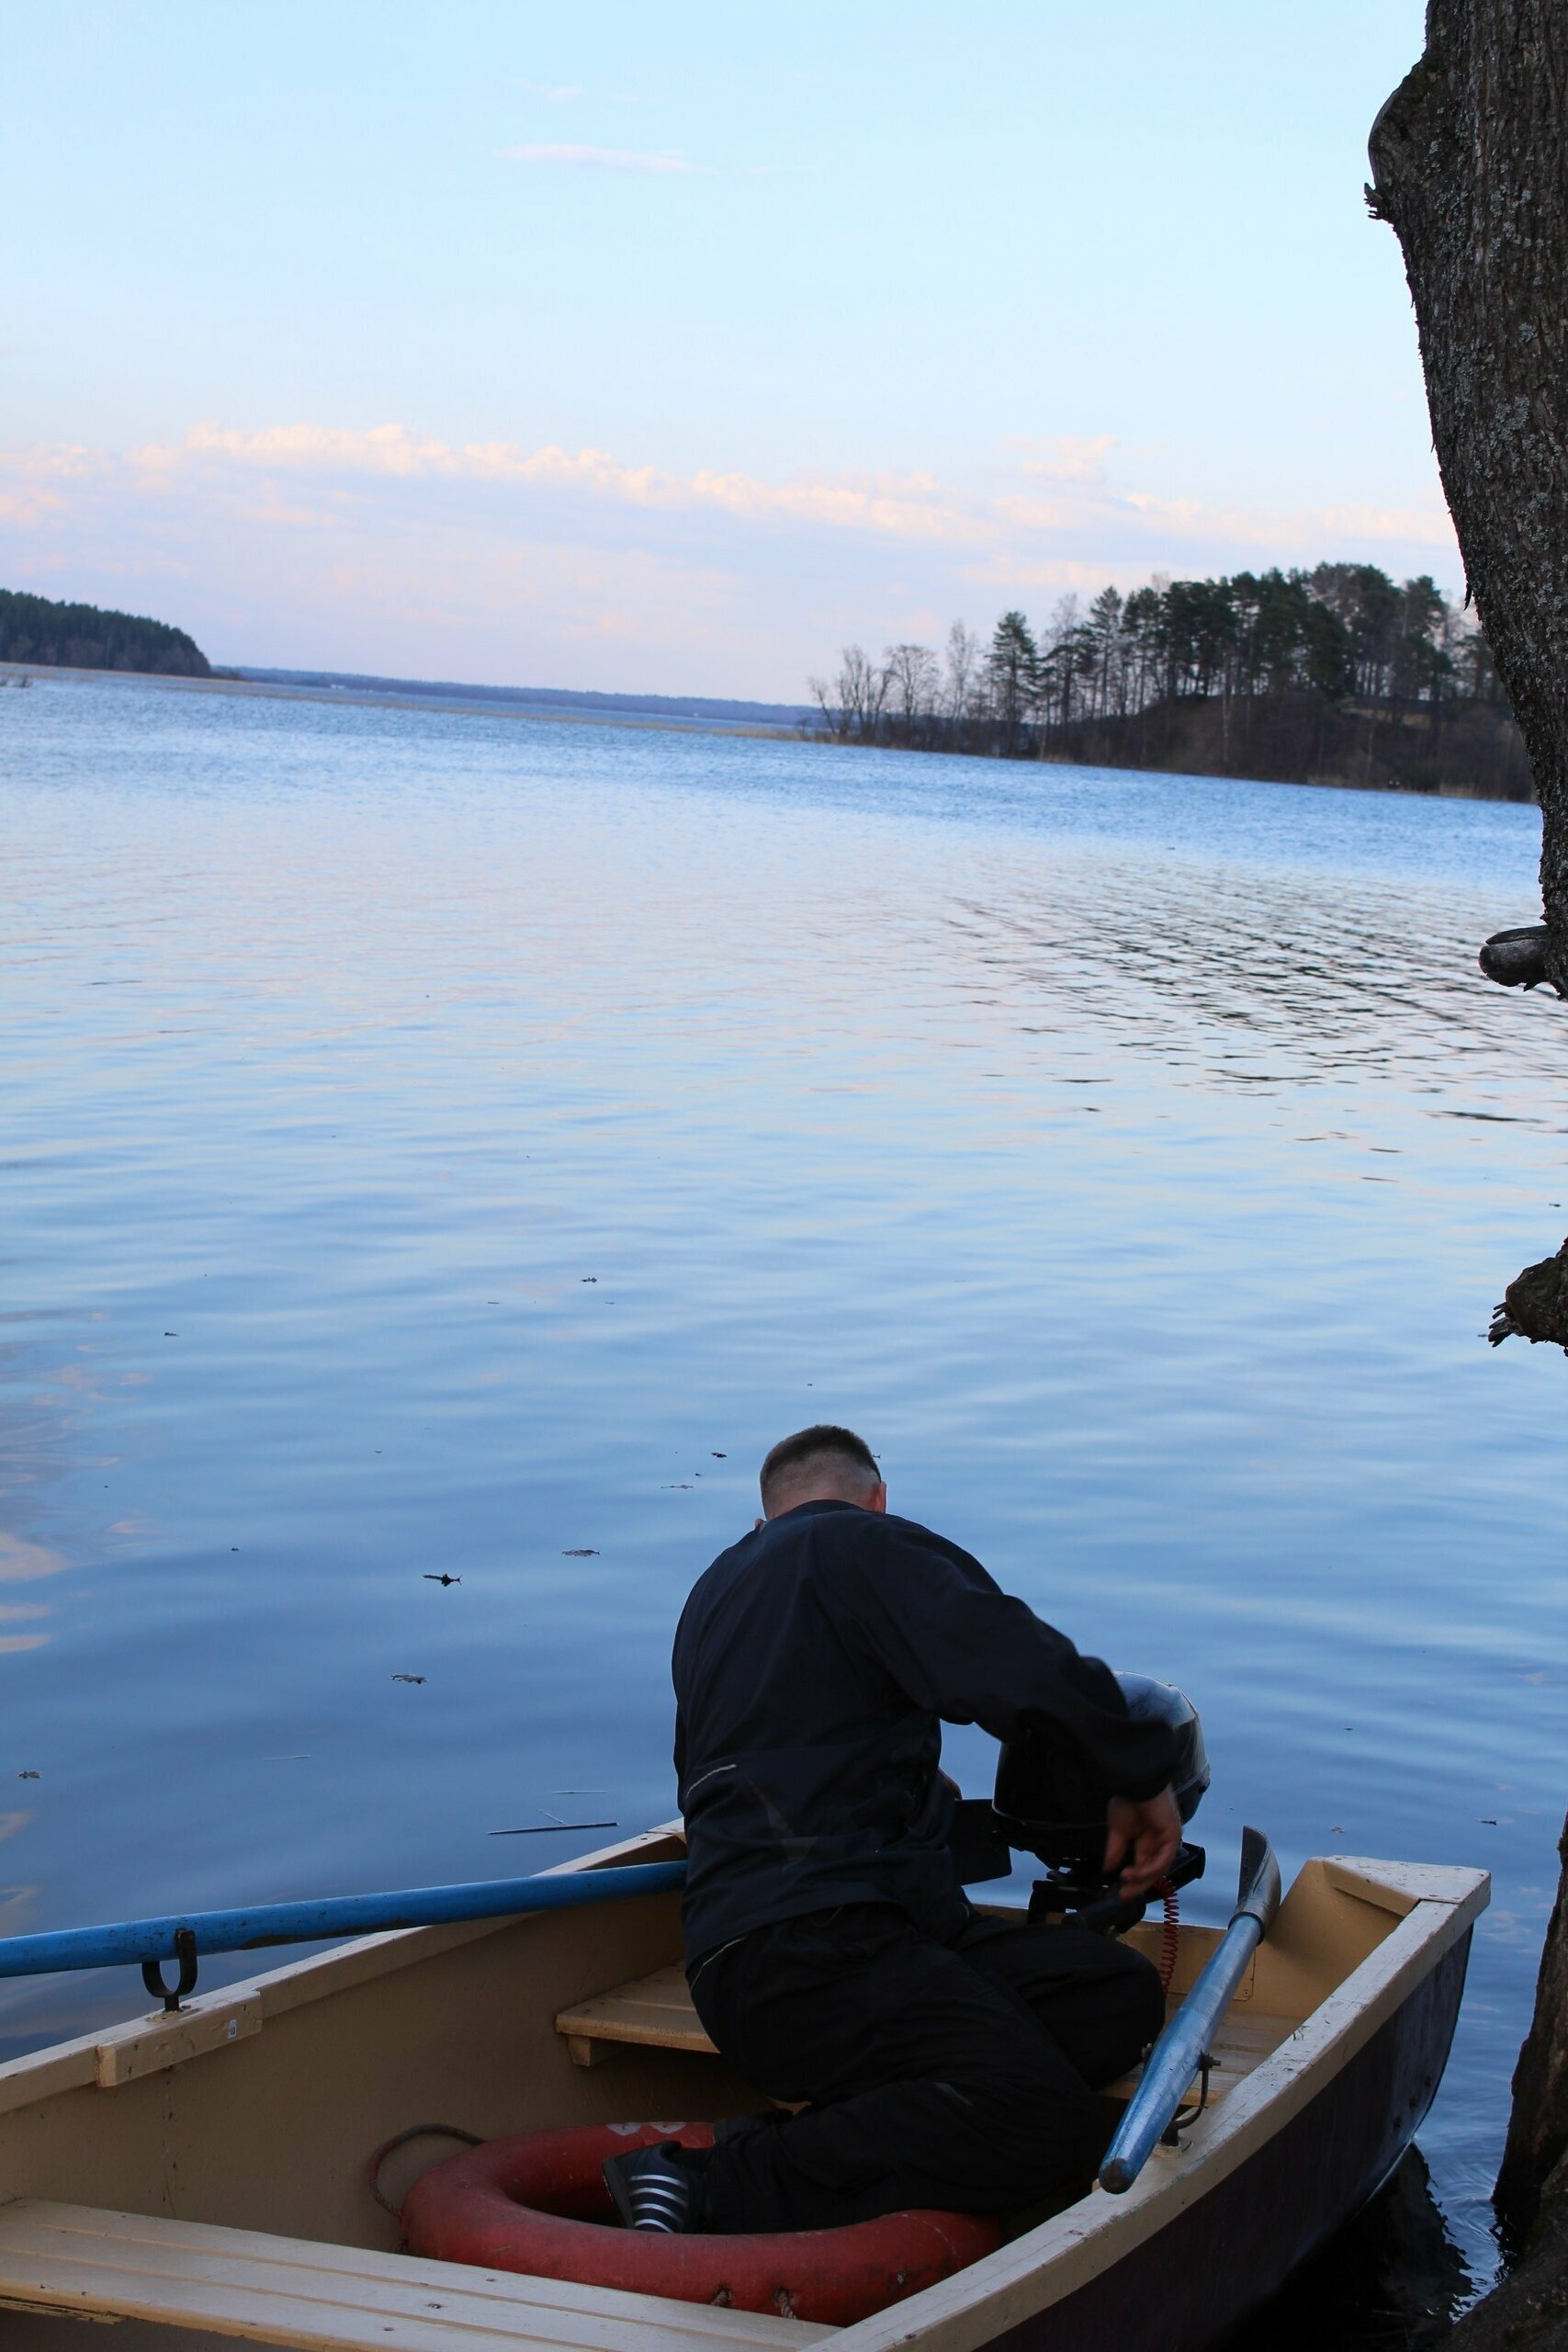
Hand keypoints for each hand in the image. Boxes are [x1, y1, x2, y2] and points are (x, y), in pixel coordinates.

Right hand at [1103, 1787, 1181, 1901]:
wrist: (1135, 1785)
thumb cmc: (1126, 1802)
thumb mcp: (1118, 1831)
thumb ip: (1115, 1851)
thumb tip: (1107, 1869)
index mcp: (1148, 1839)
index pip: (1143, 1865)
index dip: (1133, 1880)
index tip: (1119, 1893)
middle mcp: (1160, 1842)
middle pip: (1152, 1870)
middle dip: (1139, 1884)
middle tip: (1124, 1896)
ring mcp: (1168, 1839)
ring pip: (1158, 1867)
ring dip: (1142, 1877)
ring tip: (1126, 1879)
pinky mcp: (1173, 1836)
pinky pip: (1163, 1859)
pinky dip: (1150, 1868)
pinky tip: (1135, 1872)